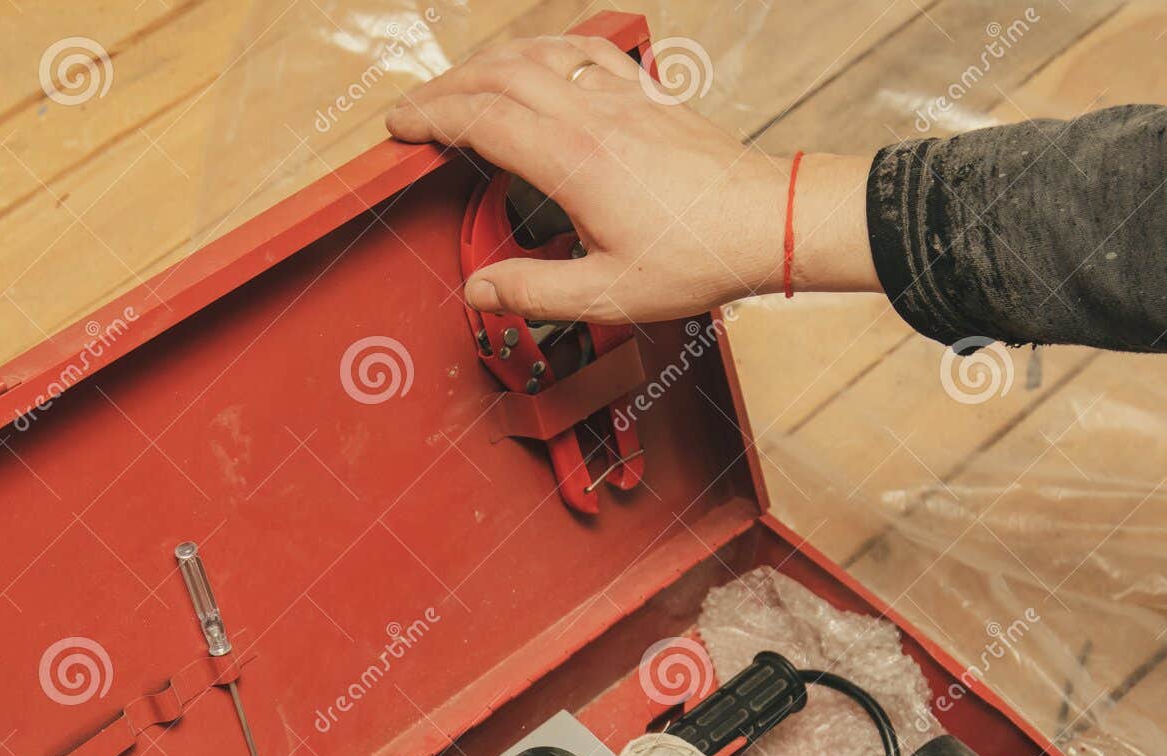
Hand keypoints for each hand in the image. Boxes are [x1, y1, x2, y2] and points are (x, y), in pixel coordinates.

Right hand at [385, 34, 877, 323]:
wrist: (765, 222)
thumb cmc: (698, 256)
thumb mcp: (608, 296)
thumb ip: (536, 292)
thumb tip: (481, 291)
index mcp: (574, 162)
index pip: (481, 120)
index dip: (431, 118)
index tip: (401, 129)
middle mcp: (593, 117)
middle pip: (498, 74)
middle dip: (444, 86)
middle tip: (414, 108)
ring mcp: (620, 99)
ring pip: (537, 53)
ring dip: (487, 62)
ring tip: (458, 83)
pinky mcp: (645, 97)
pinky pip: (582, 52)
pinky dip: (543, 49)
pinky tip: (535, 59)